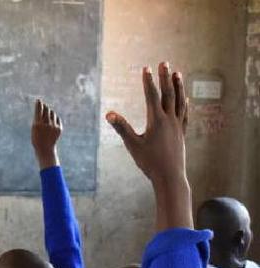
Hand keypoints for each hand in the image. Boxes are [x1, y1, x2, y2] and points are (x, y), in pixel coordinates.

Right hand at [31, 99, 62, 168]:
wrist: (45, 149)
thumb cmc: (37, 138)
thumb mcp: (34, 128)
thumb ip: (38, 118)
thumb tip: (43, 107)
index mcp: (37, 124)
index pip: (38, 110)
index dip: (38, 104)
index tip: (38, 100)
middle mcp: (46, 124)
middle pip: (46, 110)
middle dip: (45, 108)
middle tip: (43, 107)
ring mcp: (53, 126)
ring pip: (52, 114)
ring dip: (50, 114)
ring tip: (47, 120)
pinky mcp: (59, 128)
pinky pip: (57, 119)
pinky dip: (55, 119)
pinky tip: (52, 124)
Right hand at [106, 62, 191, 229]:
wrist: (170, 176)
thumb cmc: (149, 162)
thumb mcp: (132, 145)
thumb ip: (122, 127)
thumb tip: (109, 114)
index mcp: (156, 121)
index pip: (152, 96)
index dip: (148, 81)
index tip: (146, 68)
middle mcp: (170, 120)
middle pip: (168, 93)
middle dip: (165, 77)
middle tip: (164, 63)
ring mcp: (178, 126)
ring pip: (179, 101)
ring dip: (178, 86)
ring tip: (177, 73)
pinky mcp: (181, 133)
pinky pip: (184, 114)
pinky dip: (184, 104)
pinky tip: (185, 99)